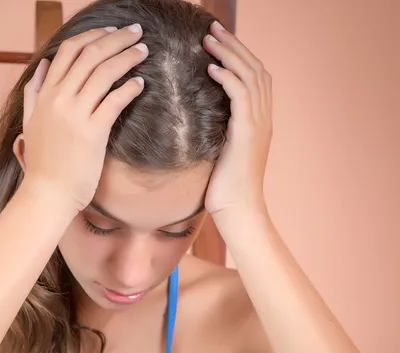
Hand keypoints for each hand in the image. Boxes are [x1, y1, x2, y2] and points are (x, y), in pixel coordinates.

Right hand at [19, 25, 147, 212]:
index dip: (92, 36)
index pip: (69, 51)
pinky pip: (114, 101)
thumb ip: (34, 93)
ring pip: (103, 72)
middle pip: (90, 55)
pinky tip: (140, 84)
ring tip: (143, 52)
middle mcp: (58, 99)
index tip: (111, 31)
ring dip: (127, 57)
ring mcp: (75, 115)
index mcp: (45, 95)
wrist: (48, 194)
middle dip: (116, 38)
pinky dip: (129, 88)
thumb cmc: (42, 164)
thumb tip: (44, 66)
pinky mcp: (92, 133)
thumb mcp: (30, 123)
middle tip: (136, 32)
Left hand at [202, 21, 272, 218]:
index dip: (238, 56)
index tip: (218, 41)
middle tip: (213, 28)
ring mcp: (259, 124)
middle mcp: (264, 117)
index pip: (254, 77)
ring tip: (210, 39)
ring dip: (229, 54)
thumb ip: (220, 133)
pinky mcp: (248, 132)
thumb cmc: (226, 189)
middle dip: (234, 46)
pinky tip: (212, 69)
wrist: (237, 210)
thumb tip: (202, 122)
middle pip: (255, 68)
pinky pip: (241, 95)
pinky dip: (228, 78)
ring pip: (250, 76)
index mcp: (258, 121)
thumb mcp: (222, 155)